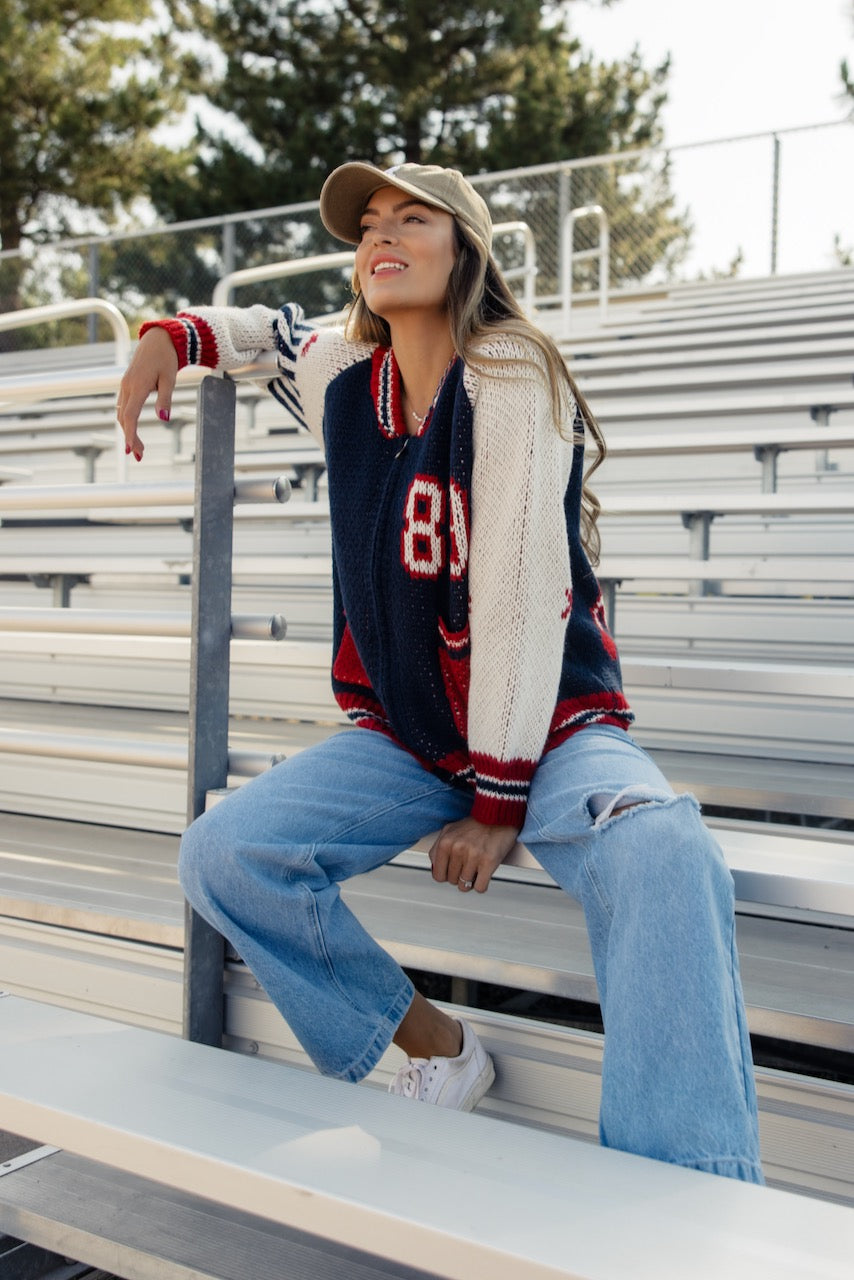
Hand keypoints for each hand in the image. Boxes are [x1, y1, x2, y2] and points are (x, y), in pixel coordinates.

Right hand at [115, 326, 178, 461]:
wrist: (158, 340)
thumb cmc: (167, 358)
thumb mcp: (170, 379)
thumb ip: (165, 400)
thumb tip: (164, 420)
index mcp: (137, 386)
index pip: (130, 415)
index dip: (130, 434)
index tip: (130, 450)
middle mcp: (127, 386)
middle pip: (124, 418)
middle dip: (130, 437)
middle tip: (139, 456)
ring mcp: (125, 385)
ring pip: (122, 413)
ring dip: (128, 431)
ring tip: (139, 448)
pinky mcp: (126, 385)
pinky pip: (123, 406)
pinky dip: (127, 421)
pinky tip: (133, 430)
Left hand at [429, 817, 519, 894]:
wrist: (497, 816)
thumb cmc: (475, 824)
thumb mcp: (450, 830)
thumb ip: (438, 849)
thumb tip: (435, 868)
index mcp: (445, 842)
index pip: (438, 875)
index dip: (445, 876)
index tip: (451, 872)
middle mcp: (458, 849)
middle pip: (452, 881)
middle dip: (459, 877)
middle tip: (466, 867)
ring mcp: (473, 856)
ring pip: (465, 886)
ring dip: (470, 881)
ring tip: (475, 870)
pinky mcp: (489, 862)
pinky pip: (480, 887)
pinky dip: (481, 885)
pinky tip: (482, 876)